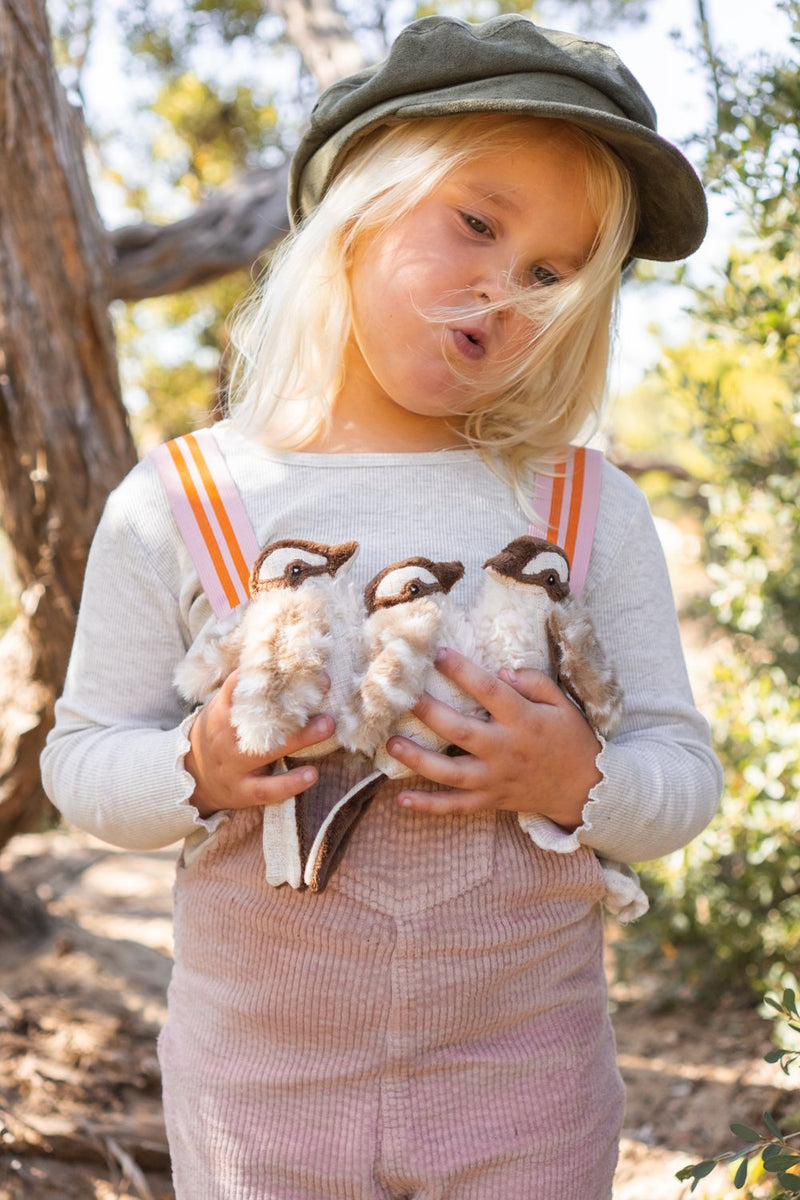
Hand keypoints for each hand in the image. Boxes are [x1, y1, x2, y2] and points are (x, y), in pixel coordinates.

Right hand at [185, 670, 334, 818]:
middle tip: (324, 688)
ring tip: (328, 725)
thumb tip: (281, 657)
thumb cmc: (218, 734)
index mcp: (221, 711)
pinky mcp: (242, 790)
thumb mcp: (223, 708)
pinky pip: (268, 788)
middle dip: (292, 703)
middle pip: (259, 718)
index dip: (264, 672)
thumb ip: (247, 689)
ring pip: (266, 751)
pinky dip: (290, 783)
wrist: (192, 778)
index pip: (238, 685)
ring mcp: (234, 765)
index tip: (293, 661)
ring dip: (300, 738)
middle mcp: (226, 737)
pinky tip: (312, 774)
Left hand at [385, 647, 601, 827]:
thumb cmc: (570, 740)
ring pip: (451, 773)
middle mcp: (506, 750)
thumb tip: (501, 671)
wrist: (586, 789)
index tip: (438, 654)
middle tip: (404, 697)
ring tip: (391, 744)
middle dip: (430, 714)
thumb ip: (534, 683)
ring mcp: (496, 779)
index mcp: (523, 721)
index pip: (490, 691)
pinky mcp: (491, 800)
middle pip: (462, 731)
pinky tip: (402, 799)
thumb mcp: (562, 704)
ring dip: (419, 760)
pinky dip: (429, 805)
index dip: (463, 671)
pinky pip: (457, 806)